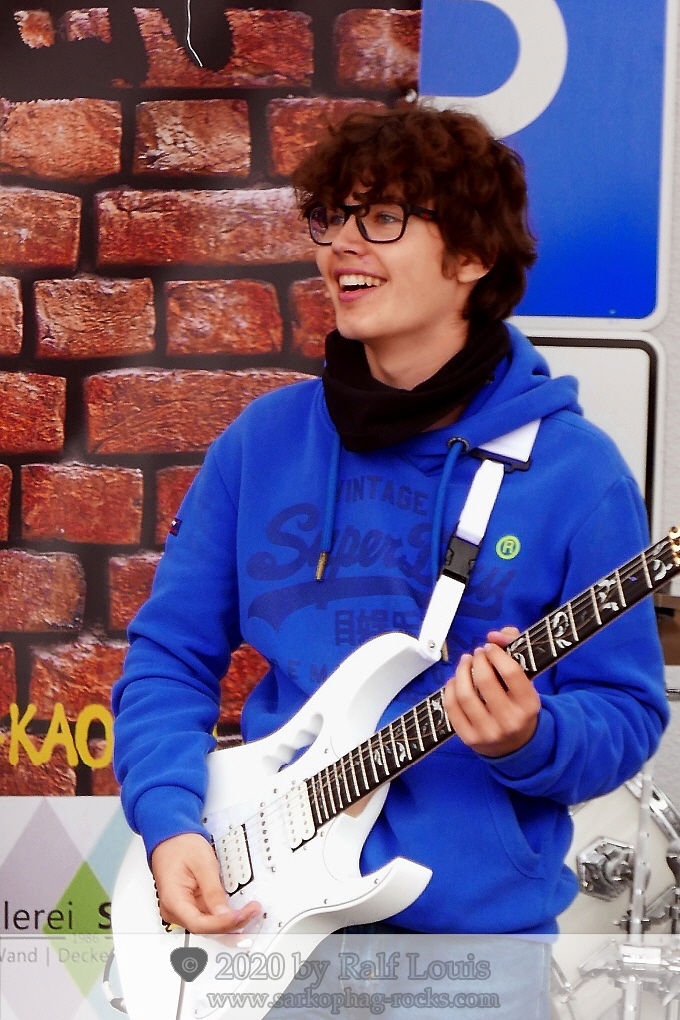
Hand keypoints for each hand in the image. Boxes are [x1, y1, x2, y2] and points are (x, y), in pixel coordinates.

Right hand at [151, 832, 260, 933]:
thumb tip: (225, 914)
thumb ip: (214, 890)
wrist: (172, 838)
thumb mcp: (203, 864)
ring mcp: (182, 911)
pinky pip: (208, 917)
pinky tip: (238, 911)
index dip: (222, 923)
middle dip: (231, 924)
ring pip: (208, 926)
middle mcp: (175, 911)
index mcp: (173, 900)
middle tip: (252, 913)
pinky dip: (223, 915)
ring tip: (249, 911)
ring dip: (229, 921)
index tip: (241, 915)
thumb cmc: (182, 846)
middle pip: (205, 928)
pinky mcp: (190, 907)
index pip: (199, 924)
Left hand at [443, 627, 540, 757]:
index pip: (511, 673)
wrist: (516, 745)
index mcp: (529, 705)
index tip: (490, 647)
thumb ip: (515, 648)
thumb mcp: (526, 680)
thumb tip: (494, 635)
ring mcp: (488, 732)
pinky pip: (452, 708)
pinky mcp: (469, 738)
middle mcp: (510, 721)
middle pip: (485, 681)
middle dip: (478, 660)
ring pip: (465, 694)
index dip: (497, 654)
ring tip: (465, 662)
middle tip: (477, 653)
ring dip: (461, 671)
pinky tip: (455, 680)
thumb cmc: (518, 704)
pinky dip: (450, 688)